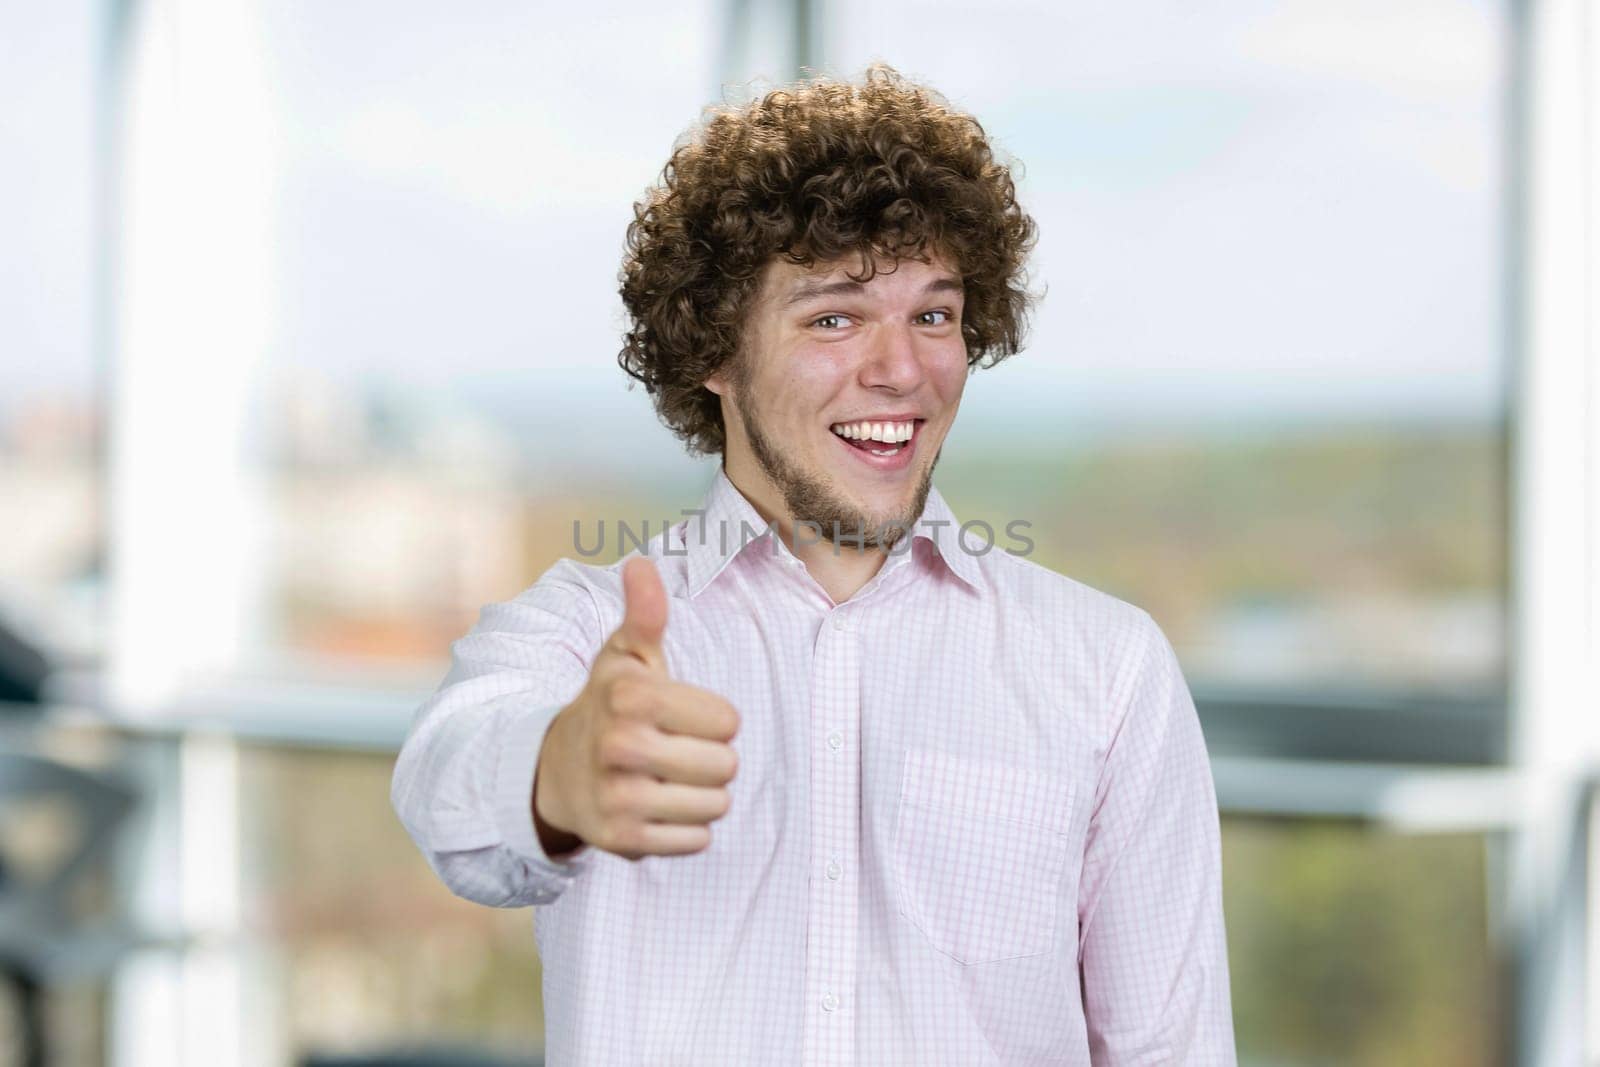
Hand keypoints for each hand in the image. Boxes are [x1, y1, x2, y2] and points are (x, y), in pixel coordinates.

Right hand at [532, 555, 740, 860]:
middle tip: (675, 751)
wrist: (554, 772)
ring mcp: (620, 797)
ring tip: (668, 779)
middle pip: (727, 765)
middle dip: (711, 759)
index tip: (679, 717)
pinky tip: (658, 807)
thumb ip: (644, 613)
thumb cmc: (607, 706)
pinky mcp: (623, 840)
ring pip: (717, 805)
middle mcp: (622, 746)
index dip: (712, 719)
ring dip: (703, 795)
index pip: (728, 721)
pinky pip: (697, 841)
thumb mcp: (623, 657)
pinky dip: (687, 829)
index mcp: (631, 696)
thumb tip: (640, 564)